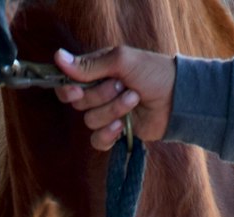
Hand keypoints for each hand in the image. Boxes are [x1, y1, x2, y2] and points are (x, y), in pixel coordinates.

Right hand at [54, 46, 176, 150]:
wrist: (176, 98)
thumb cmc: (152, 72)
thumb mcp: (121, 61)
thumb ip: (89, 65)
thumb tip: (57, 58)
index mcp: (95, 73)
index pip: (67, 84)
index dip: (67, 89)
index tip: (76, 89)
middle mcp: (97, 93)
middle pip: (80, 104)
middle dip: (101, 96)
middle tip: (122, 86)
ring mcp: (106, 114)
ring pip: (90, 122)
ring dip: (112, 111)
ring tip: (133, 99)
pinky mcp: (114, 133)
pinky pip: (97, 141)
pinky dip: (108, 134)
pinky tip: (122, 126)